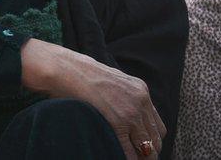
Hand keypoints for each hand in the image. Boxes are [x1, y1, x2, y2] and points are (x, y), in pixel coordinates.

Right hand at [21, 40, 163, 158]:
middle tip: (136, 157)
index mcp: (140, 89)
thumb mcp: (108, 80)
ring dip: (140, 156)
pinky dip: (127, 158)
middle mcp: (140, 100)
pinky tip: (118, 158)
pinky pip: (130, 151)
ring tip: (129, 159)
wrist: (64, 68)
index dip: (150, 139)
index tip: (139, 147)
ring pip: (148, 147)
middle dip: (148, 151)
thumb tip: (121, 111)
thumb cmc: (78, 73)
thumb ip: (121, 95)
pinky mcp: (118, 122)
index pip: (157, 124)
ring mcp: (131, 112)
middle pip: (156, 137)